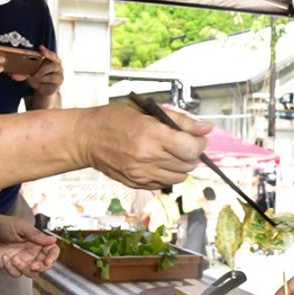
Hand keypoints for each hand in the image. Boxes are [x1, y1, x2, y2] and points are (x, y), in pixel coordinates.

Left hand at [0, 210, 58, 277]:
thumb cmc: (2, 224)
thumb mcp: (21, 228)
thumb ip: (37, 236)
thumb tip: (53, 240)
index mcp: (37, 241)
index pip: (51, 251)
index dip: (53, 257)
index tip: (47, 261)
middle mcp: (31, 252)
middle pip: (44, 265)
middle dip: (40, 267)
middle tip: (33, 265)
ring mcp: (21, 260)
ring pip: (31, 273)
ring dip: (24, 268)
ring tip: (14, 258)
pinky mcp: (10, 266)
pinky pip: (16, 274)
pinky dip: (11, 268)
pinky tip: (4, 257)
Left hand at [13, 45, 62, 97]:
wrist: (44, 91)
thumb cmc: (38, 79)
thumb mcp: (30, 75)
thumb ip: (23, 74)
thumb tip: (13, 75)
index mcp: (50, 60)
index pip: (51, 53)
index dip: (46, 50)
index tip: (40, 47)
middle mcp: (57, 65)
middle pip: (55, 60)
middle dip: (47, 57)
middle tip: (41, 56)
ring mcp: (59, 73)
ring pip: (52, 68)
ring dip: (42, 72)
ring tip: (35, 76)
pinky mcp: (59, 81)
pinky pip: (52, 78)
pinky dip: (44, 79)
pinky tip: (40, 82)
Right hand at [76, 103, 212, 188]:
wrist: (86, 138)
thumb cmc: (115, 119)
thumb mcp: (148, 111)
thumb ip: (180, 120)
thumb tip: (206, 128)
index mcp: (151, 135)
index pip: (191, 148)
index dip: (199, 143)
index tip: (197, 137)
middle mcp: (147, 157)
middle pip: (188, 164)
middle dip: (192, 153)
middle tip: (183, 143)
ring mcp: (141, 173)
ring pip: (180, 177)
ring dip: (181, 165)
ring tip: (171, 152)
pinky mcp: (137, 183)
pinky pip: (164, 183)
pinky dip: (168, 174)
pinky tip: (159, 161)